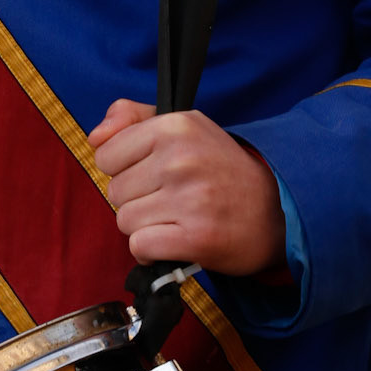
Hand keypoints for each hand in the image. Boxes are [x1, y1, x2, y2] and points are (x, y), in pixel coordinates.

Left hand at [88, 100, 285, 276]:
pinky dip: (151, 250)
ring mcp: (189, 198)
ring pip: (124, 221)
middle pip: (114, 191)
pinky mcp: (196, 236)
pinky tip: (173, 240)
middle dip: (136, 199)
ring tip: (174, 218)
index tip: (152, 172)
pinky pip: (140, 246)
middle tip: (170, 197)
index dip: (125, 168)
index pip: (107, 154)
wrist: (275, 210)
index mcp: (175, 125)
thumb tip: (95, 137)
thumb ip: (133, 119)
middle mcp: (181, 158)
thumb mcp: (185, 126)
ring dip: (144, 226)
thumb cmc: (221, 168)